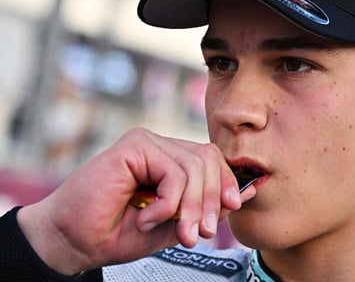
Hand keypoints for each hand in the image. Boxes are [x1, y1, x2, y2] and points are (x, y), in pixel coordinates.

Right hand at [16, 128, 253, 274]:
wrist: (74, 242)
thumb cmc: (118, 233)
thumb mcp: (176, 223)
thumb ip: (206, 207)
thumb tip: (248, 191)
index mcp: (170, 160)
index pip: (211, 159)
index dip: (226, 181)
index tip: (233, 206)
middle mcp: (160, 146)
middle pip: (208, 158)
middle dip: (211, 199)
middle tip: (200, 233)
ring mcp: (147, 142)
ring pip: (194, 165)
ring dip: (191, 206)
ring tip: (179, 232)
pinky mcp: (134, 145)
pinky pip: (173, 171)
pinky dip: (169, 203)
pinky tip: (148, 218)